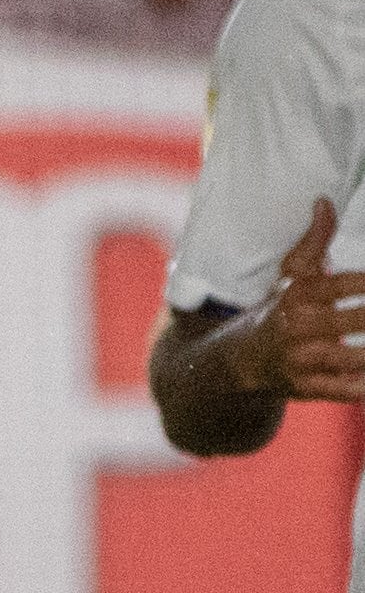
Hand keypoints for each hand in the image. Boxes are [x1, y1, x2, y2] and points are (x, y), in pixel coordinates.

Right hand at [238, 198, 364, 400]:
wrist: (239, 361)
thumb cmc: (279, 310)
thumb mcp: (291, 275)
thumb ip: (314, 241)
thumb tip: (324, 201)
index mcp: (298, 295)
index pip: (343, 285)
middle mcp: (299, 327)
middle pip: (353, 321)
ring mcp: (302, 360)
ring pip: (350, 358)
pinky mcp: (306, 387)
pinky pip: (340, 390)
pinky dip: (359, 387)